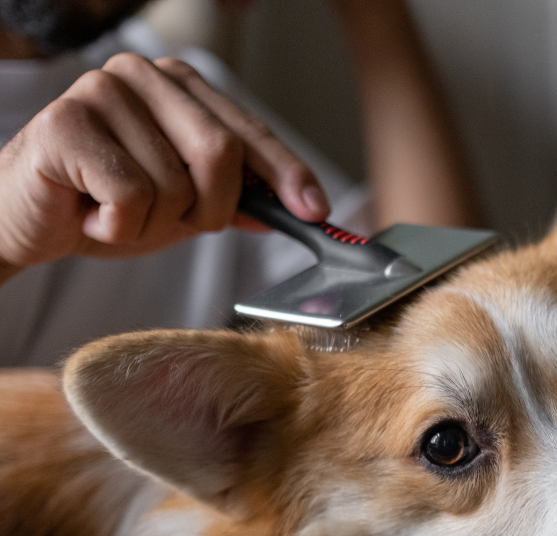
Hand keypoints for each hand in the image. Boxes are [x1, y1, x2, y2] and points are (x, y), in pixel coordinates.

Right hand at [0, 53, 330, 283]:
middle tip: (179, 221)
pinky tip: (91, 214)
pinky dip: (118, 227)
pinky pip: (131, 197)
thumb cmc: (106, 203)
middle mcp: (143, 75)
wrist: (29, 220)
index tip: (315, 210)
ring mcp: (101, 92)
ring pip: (174, 186)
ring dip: (153, 225)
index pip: (249, 132)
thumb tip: (296, 207)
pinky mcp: (64, 123)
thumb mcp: (186, 206)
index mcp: (180, 87)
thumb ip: (237, 199)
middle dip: (211, 209)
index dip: (288, 174)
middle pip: (220, 153)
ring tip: (117, 214)